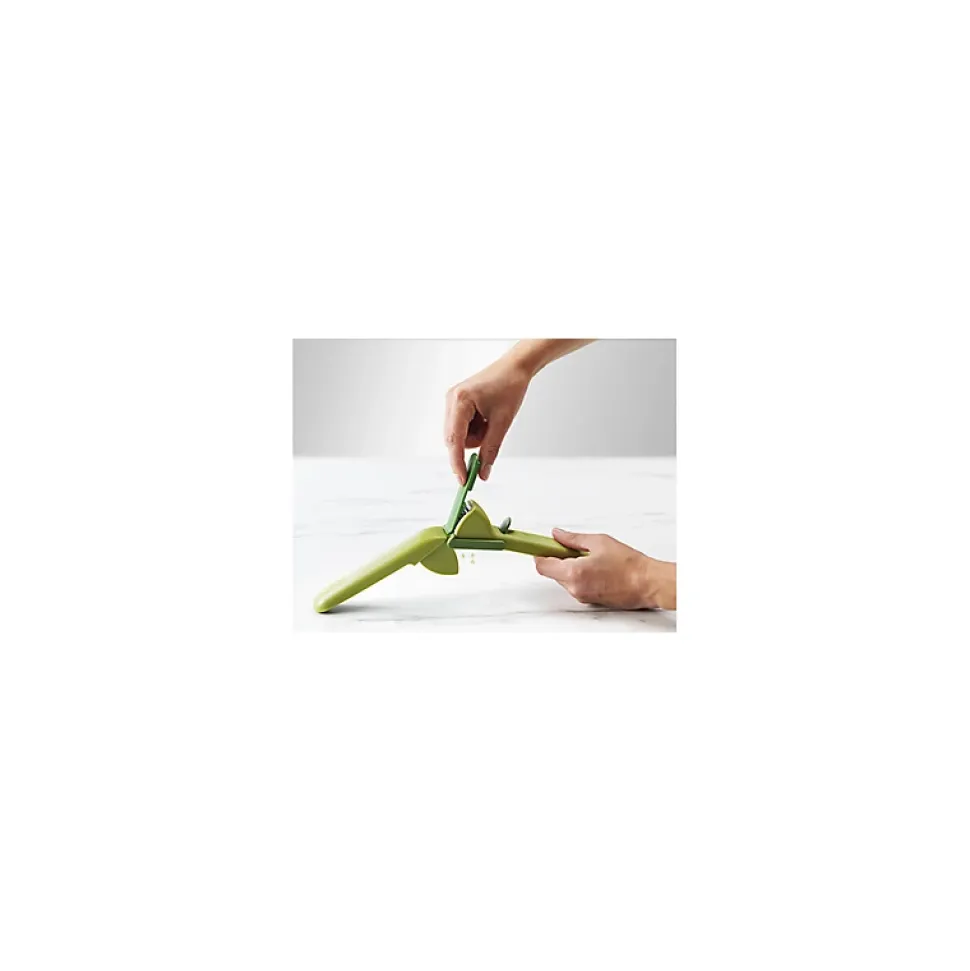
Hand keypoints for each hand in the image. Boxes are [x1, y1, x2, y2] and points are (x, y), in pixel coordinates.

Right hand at [444, 357, 531, 482]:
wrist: (514, 367)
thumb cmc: (510, 387)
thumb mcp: (502, 422)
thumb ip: (491, 450)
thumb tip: (483, 473)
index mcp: (460, 401)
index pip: (454, 440)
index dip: (458, 463)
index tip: (463, 481)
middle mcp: (451, 400)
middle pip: (454, 439)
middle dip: (472, 446)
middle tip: (490, 442)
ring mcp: (452, 401)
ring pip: (459, 436)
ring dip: (476, 437)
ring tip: (492, 422)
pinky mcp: (457, 403)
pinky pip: (462, 427)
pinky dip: (475, 430)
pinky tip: (487, 418)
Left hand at [534, 528, 676, 609]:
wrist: (647, 583)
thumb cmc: (629, 564)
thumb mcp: (599, 542)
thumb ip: (573, 539)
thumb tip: (557, 535)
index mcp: (574, 573)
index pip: (542, 566)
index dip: (540, 554)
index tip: (540, 545)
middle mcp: (575, 588)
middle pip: (553, 572)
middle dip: (558, 559)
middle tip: (570, 547)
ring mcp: (582, 596)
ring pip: (565, 579)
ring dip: (570, 568)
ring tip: (590, 557)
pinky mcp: (590, 600)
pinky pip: (576, 586)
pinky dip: (579, 576)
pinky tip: (596, 568)